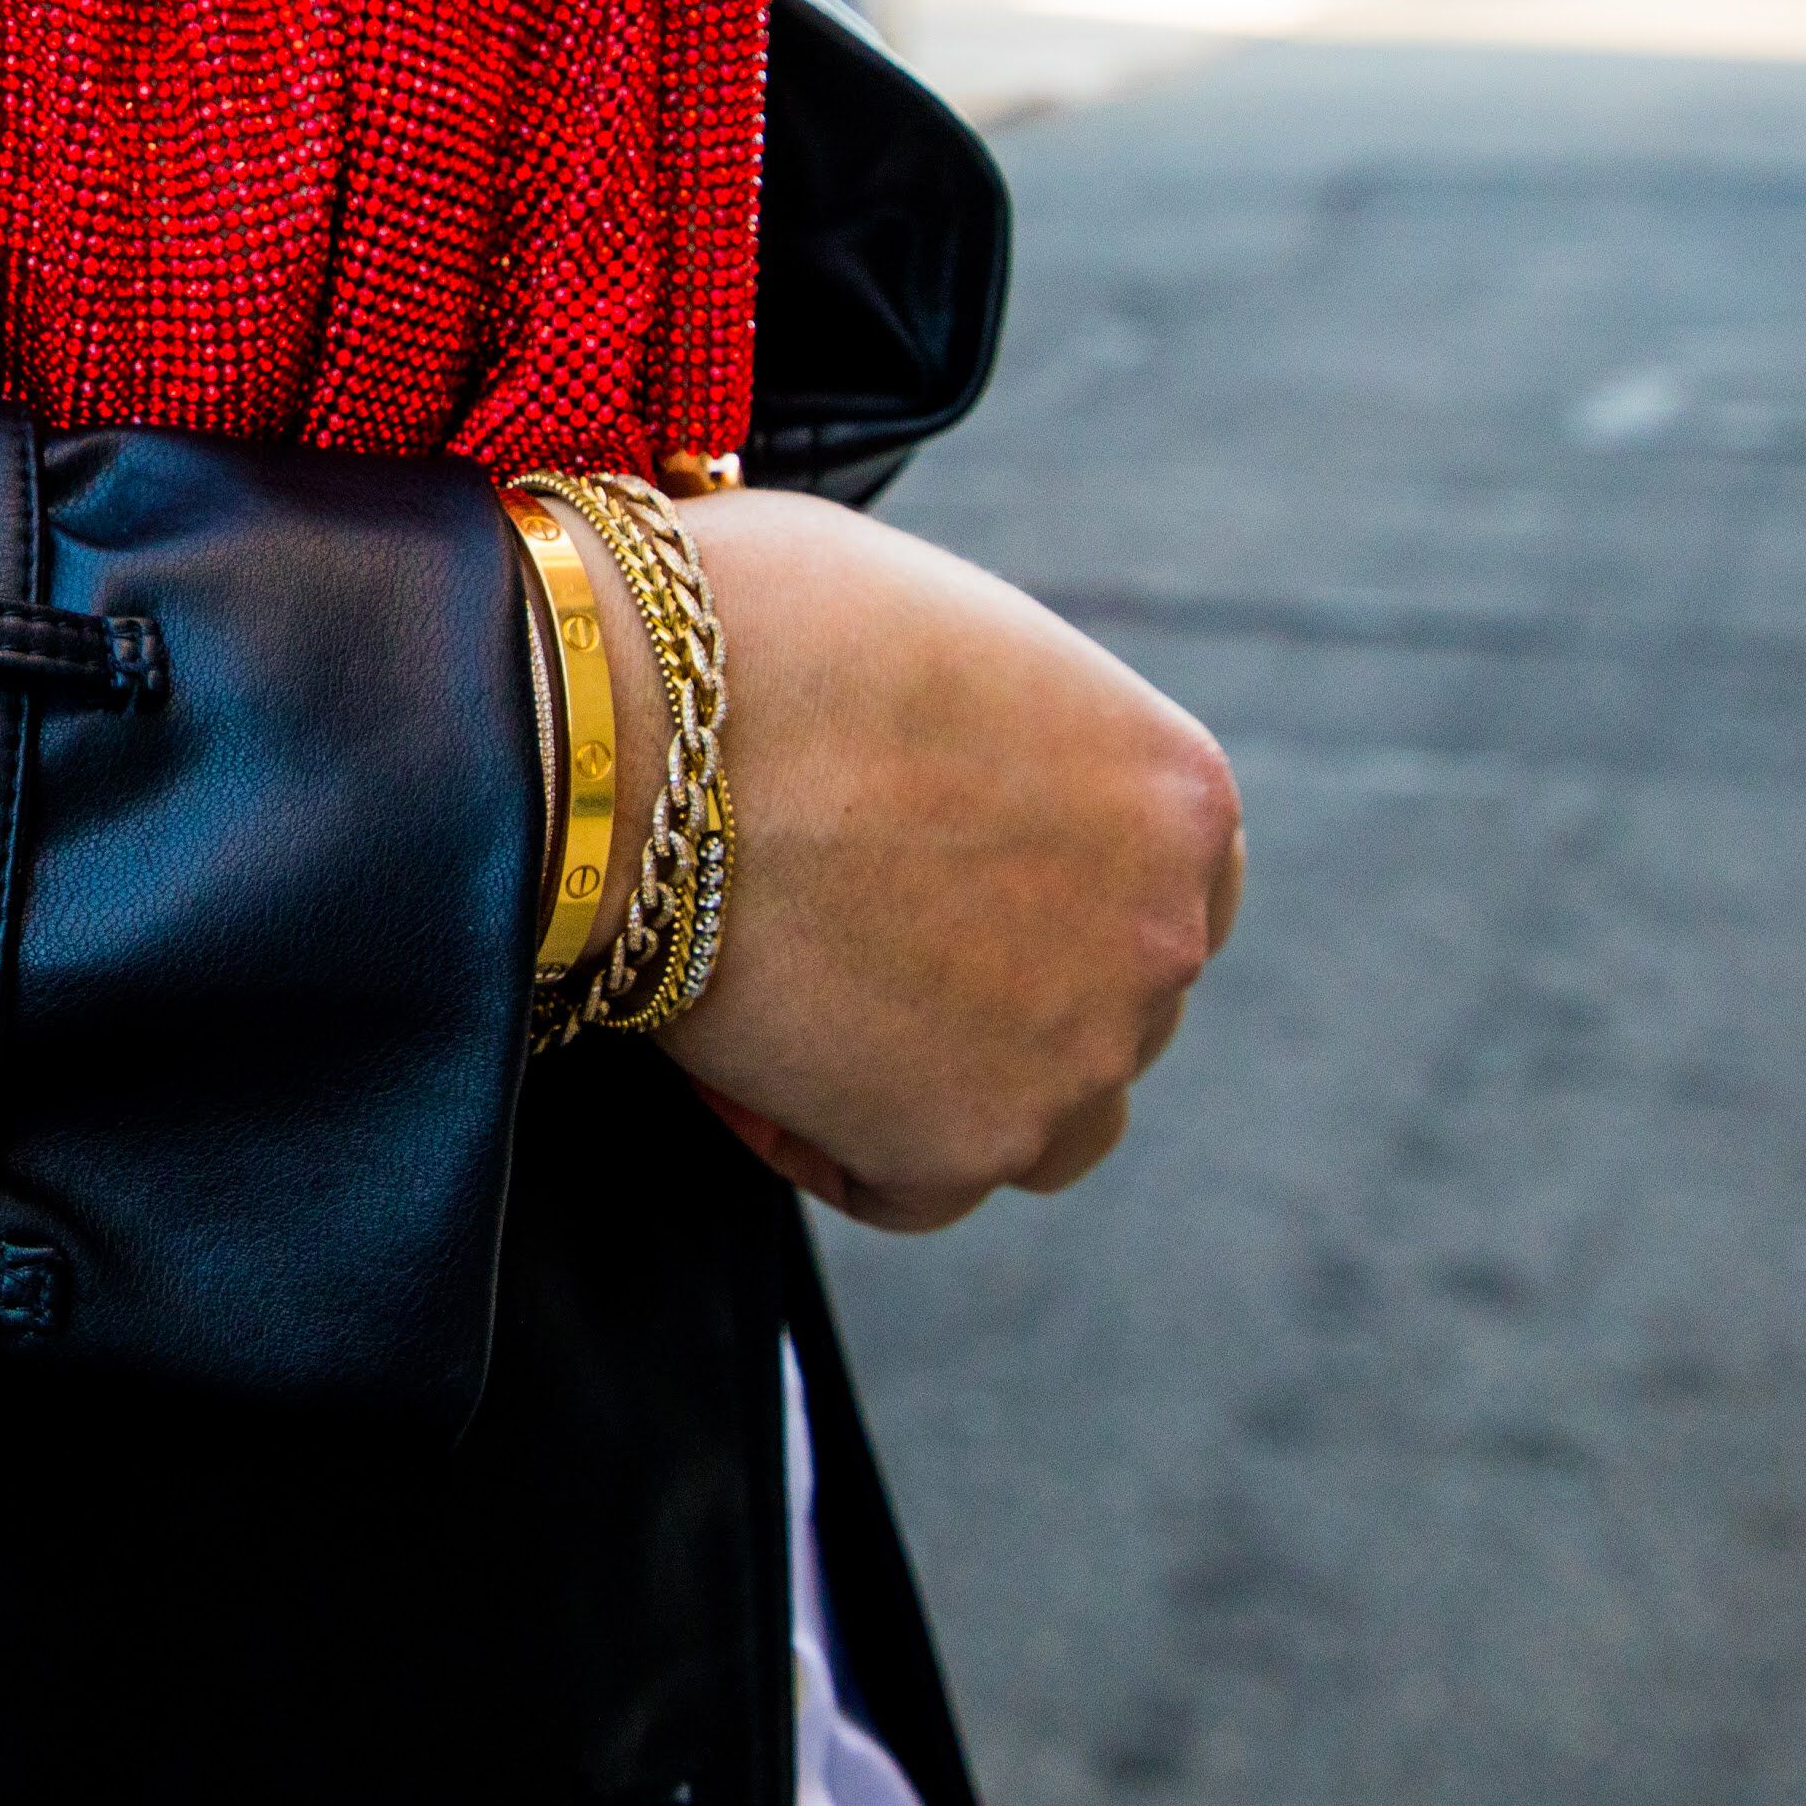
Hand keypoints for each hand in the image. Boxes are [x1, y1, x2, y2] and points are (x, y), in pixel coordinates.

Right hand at [643, 488, 1243, 1232]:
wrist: (629, 728)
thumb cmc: (748, 628)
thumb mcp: (936, 619)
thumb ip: (998, 710)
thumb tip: (943, 742)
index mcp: (1176, 789)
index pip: (1176, 883)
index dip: (1067, 888)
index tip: (964, 883)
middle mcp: (1166, 932)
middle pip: (1114, 1003)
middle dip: (1005, 984)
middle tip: (861, 942)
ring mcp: (1078, 1052)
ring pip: (1045, 1118)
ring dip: (949, 1083)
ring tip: (810, 1017)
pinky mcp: (963, 1145)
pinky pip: (916, 1186)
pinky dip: (842, 1144)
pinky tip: (753, 1065)